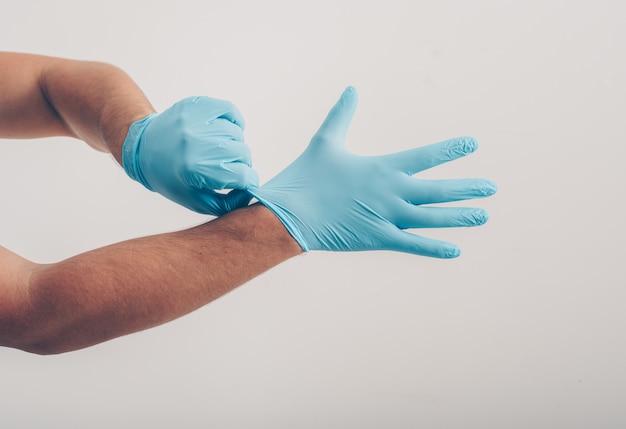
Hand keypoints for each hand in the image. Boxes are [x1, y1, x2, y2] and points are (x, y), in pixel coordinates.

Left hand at [122, 96, 257, 214]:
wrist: (143, 149)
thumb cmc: (171, 179)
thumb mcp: (197, 201)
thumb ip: (229, 203)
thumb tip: (252, 192)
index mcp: (196, 169)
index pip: (243, 176)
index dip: (248, 182)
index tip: (244, 183)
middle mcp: (195, 142)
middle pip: (244, 154)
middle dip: (241, 164)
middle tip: (228, 167)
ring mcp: (195, 120)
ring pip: (238, 134)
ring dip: (234, 144)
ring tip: (219, 150)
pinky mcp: (196, 105)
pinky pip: (230, 110)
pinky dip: (234, 121)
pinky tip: (225, 131)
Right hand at [249, 87, 496, 257]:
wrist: (288, 214)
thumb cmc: (306, 176)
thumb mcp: (326, 141)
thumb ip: (342, 114)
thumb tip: (351, 88)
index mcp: (382, 167)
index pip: (425, 155)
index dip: (451, 149)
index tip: (473, 143)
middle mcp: (392, 191)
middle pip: (439, 189)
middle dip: (468, 188)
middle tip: (492, 187)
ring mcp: (387, 216)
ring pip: (433, 217)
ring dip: (460, 216)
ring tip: (484, 214)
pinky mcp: (378, 238)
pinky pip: (413, 244)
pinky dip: (435, 248)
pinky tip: (456, 250)